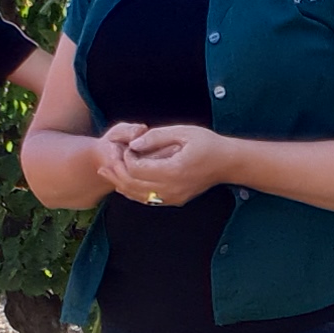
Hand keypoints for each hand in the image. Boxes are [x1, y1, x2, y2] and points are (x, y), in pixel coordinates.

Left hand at [105, 124, 236, 204]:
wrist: (227, 163)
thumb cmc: (207, 144)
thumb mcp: (182, 132)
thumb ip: (156, 137)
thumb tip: (133, 143)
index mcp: (173, 170)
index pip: (138, 169)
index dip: (126, 158)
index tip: (124, 146)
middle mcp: (172, 188)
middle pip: (134, 185)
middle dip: (117, 172)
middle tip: (106, 160)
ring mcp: (173, 197)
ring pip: (138, 196)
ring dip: (120, 183)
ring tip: (106, 171)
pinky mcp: (174, 200)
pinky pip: (147, 199)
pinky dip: (132, 191)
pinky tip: (122, 182)